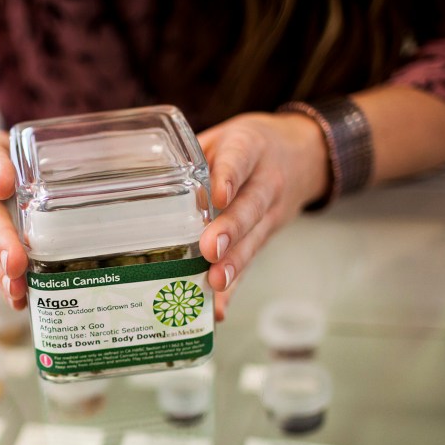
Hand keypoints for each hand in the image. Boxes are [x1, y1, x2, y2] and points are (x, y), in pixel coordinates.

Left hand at [197, 112, 328, 319]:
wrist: (304, 155)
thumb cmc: (248, 147)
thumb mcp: (224, 137)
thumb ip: (192, 157)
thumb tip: (141, 176)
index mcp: (250, 148)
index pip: (240, 160)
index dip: (229, 177)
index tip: (219, 195)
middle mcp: (266, 182)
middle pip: (250, 206)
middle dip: (231, 230)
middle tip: (210, 249)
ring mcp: (270, 213)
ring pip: (253, 239)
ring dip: (234, 264)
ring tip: (216, 282)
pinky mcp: (265, 239)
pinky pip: (249, 264)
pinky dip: (233, 288)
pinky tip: (218, 307)